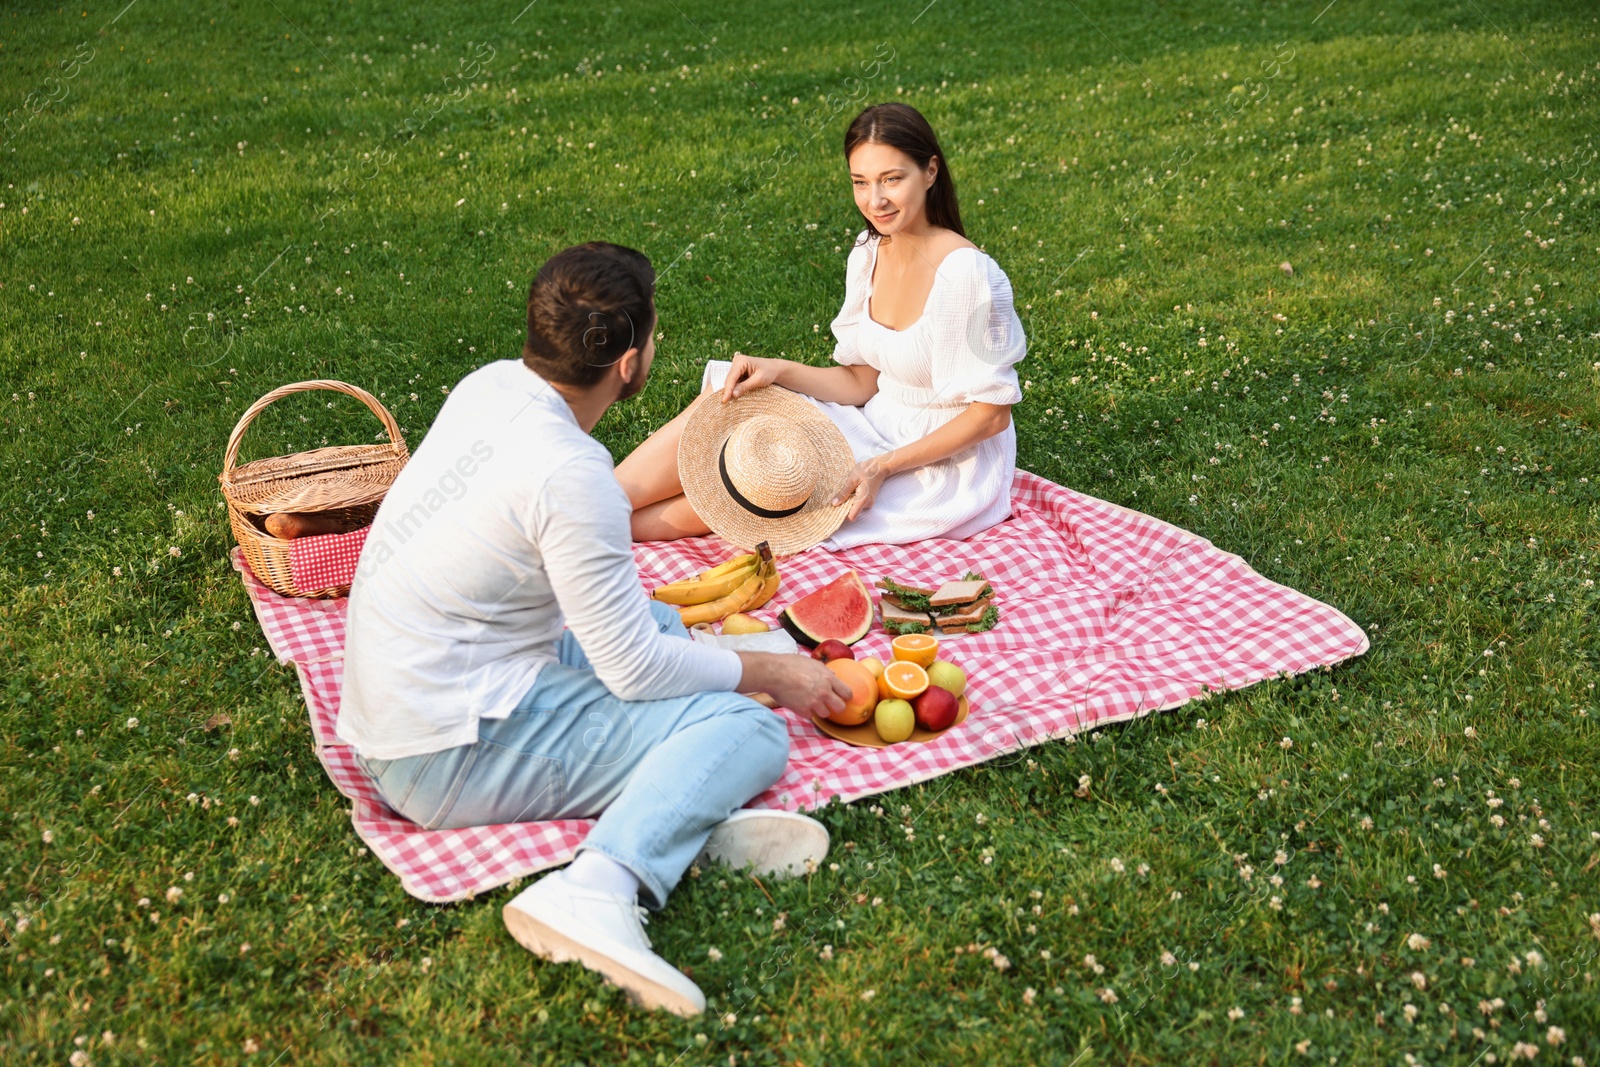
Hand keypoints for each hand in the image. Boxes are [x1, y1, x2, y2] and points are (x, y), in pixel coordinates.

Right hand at [721, 352, 782, 401]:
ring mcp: (737, 367)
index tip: (724, 400)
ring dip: (731, 391)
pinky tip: (736, 396)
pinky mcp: (738, 373)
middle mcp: (737, 362)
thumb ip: (745, 386)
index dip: (727, 389)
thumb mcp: (759, 380)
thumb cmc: (769, 372)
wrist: (775, 369)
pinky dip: (735, 390)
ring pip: (731, 382)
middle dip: (728, 391)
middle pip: (729, 380)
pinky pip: (735, 383)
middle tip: (725, 403)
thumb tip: (733, 395)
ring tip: (729, 401)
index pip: (731, 377)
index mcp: (741, 361)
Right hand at [736, 651, 851, 718]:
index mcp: (828, 678)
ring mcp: (814, 703)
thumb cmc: (790, 664)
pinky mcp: (803, 710)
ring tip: (810, 702)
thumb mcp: (811, 662)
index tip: (842, 697)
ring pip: (825, 714)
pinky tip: (799, 703)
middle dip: (835, 706)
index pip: (847, 693)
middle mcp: (824, 692)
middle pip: (840, 707)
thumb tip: (833, 674)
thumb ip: (824, 670)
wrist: (773, 673)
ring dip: (819, 709)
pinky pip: (809, 715)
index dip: (846, 696)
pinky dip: (805, 711)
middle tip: (828, 703)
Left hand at [830, 455, 892, 521]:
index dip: (841, 516)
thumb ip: (844, 493)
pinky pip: (857, 504)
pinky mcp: (868, 500)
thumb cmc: (866, 470)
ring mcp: (869, 503)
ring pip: (854, 509)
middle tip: (832, 501)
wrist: (880, 466)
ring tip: (840, 495)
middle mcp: (867, 504)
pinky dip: (850, 501)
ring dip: (846, 504)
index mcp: (863, 500)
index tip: (832, 510)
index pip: (851, 517)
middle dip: (842, 509)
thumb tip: (834, 504)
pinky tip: (847, 493)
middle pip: (852, 514)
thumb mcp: (852, 480)